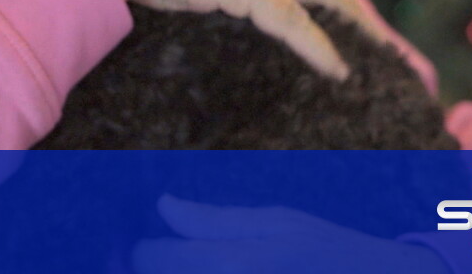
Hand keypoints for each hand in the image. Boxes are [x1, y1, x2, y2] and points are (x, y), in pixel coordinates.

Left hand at [132, 195, 450, 273]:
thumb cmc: (330, 253)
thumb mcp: (278, 223)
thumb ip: (214, 220)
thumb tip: (162, 204)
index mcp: (232, 263)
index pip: (153, 257)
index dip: (141, 249)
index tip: (143, 246)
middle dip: (147, 270)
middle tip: (153, 259)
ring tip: (182, 267)